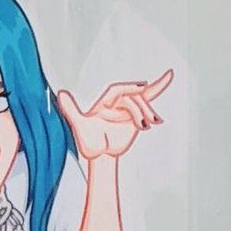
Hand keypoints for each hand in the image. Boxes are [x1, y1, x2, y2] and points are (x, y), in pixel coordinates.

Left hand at [56, 70, 172, 161]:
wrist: (100, 155)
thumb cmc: (89, 142)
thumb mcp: (79, 126)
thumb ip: (71, 110)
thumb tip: (61, 94)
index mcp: (104, 102)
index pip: (118, 90)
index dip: (129, 88)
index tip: (141, 88)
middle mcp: (116, 101)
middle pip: (132, 98)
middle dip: (139, 108)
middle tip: (144, 123)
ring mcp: (127, 107)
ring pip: (141, 104)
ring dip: (147, 112)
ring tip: (150, 124)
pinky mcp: (137, 113)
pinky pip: (148, 98)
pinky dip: (158, 87)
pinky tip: (169, 75)